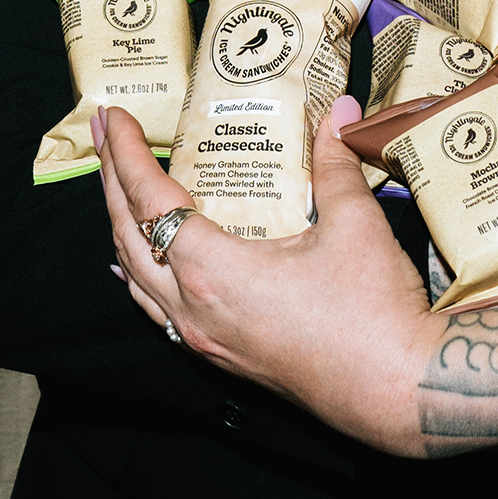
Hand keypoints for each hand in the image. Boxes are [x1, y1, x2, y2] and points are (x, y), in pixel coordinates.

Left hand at [93, 99, 497, 455]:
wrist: (394, 388)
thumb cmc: (371, 310)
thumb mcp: (355, 222)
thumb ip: (335, 162)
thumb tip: (338, 110)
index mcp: (214, 270)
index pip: (151, 200)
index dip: (126, 154)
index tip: (113, 116)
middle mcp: (194, 307)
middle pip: (128, 235)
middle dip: (110, 180)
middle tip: (103, 133)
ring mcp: (204, 337)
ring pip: (137, 275)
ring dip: (122, 224)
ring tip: (117, 185)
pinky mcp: (221, 355)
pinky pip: (157, 309)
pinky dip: (140, 273)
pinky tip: (138, 264)